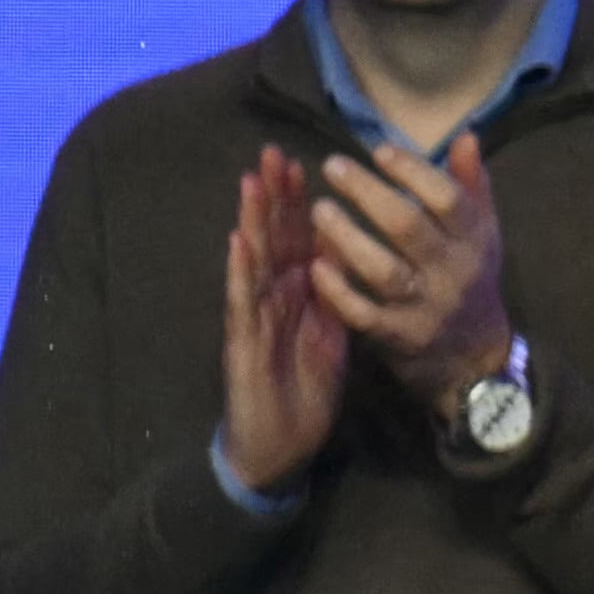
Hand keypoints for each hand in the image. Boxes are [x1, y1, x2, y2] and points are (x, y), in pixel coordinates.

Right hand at [222, 146, 349, 491]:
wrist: (278, 443)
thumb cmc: (303, 388)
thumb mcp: (332, 336)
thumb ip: (340, 296)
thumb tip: (354, 258)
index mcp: (298, 295)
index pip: (298, 241)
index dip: (301, 204)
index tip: (309, 161)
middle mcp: (273, 298)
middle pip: (273, 240)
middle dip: (275, 197)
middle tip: (276, 151)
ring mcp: (254, 318)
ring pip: (253, 262)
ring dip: (252, 221)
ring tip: (254, 180)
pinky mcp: (243, 344)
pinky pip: (244, 305)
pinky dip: (241, 272)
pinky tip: (239, 242)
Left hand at [309, 133, 513, 407]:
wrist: (474, 359)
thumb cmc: (469, 281)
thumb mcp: (482, 234)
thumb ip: (471, 186)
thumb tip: (467, 134)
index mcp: (475, 241)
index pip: (447, 199)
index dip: (412, 171)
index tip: (378, 151)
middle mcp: (453, 273)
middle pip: (407, 226)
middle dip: (366, 192)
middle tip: (332, 166)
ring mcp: (425, 307)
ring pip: (382, 269)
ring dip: (345, 236)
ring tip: (318, 209)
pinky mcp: (399, 337)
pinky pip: (363, 313)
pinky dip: (338, 289)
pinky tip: (316, 265)